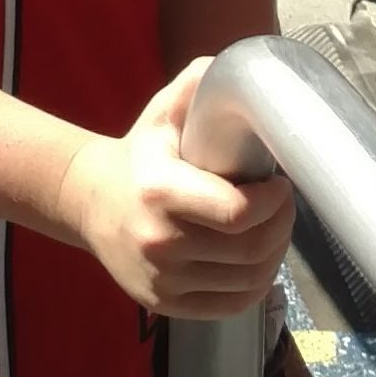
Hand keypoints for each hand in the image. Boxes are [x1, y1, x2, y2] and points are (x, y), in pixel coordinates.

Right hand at [60, 66, 296, 314]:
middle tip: (284, 204)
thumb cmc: (141, 154)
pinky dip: (256, 285)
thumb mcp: (164, 112)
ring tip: (273, 228)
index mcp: (160, 191)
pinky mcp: (165, 304)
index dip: (274, 202)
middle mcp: (159, 242)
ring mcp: (162, 279)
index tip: (280, 183)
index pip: (237, 213)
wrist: (91, 202)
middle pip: (249, 250)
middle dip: (282, 225)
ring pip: (248, 281)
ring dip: (274, 254)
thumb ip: (200, 85)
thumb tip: (243, 71)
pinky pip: (231, 305)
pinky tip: (258, 259)